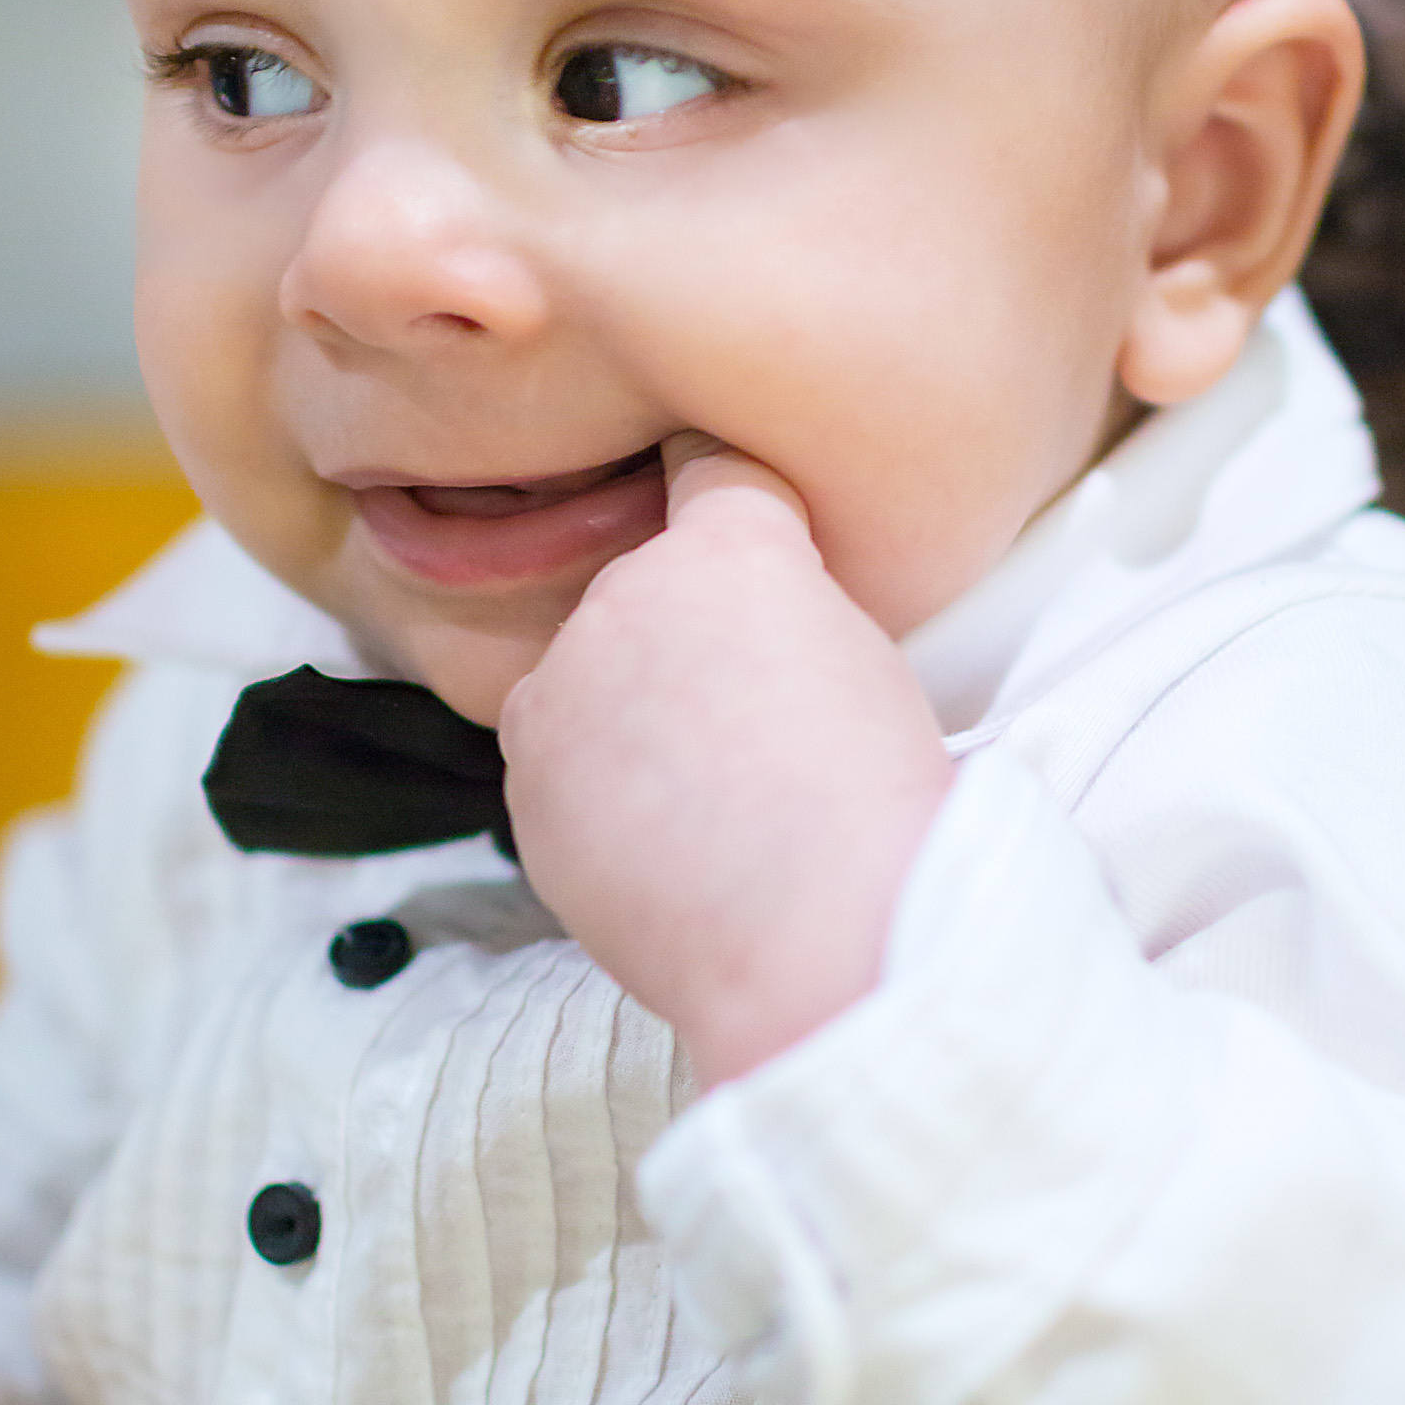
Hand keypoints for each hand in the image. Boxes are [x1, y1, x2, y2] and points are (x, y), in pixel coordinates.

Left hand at [500, 434, 953, 1087]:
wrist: (818, 934)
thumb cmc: (879, 805)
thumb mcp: (868, 664)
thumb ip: (790, 620)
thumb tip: (756, 654)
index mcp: (730, 548)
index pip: (711, 470)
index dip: (728, 496)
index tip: (734, 509)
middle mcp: (626, 596)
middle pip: (644, 594)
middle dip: (681, 643)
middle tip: (750, 727)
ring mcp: (560, 692)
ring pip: (587, 684)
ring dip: (626, 721)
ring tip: (707, 803)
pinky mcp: (525, 789)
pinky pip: (561, 772)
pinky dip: (599, 802)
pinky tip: (667, 853)